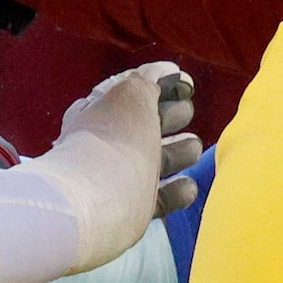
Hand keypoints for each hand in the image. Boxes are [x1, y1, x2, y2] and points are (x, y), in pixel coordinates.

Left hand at [42, 61, 195, 273]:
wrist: (92, 205)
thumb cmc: (113, 143)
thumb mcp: (131, 96)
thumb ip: (148, 80)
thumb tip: (164, 71)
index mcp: (100, 114)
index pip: (132, 94)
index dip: (158, 86)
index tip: (185, 87)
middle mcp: (107, 145)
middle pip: (147, 126)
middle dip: (170, 117)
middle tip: (183, 114)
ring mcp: (119, 178)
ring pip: (157, 161)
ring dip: (178, 152)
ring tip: (191, 148)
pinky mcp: (131, 211)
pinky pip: (159, 199)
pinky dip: (176, 191)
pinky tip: (187, 186)